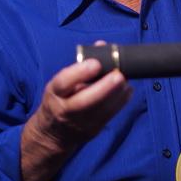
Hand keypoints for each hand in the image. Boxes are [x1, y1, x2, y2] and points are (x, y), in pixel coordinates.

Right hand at [20, 57, 131, 180]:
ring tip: (126, 80)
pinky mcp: (92, 131)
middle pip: (84, 102)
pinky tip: (127, 90)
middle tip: (119, 75)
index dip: (79, 73)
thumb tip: (102, 45)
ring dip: (117, 95)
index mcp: (54, 93)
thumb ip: (80, 66)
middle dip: (104, 88)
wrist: (53, 134)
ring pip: (100, 111)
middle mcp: (65, 109)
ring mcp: (79, 123)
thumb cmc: (60, 99)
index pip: (63, 83)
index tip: (95, 63)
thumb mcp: (61, 83)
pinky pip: (108, 116)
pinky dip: (120, 102)